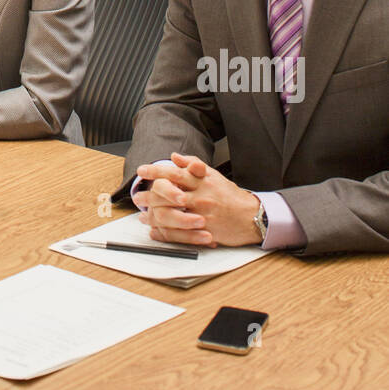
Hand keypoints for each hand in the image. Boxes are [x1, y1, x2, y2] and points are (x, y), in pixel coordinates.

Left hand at [134, 152, 261, 246]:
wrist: (251, 216)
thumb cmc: (230, 195)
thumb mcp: (213, 175)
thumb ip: (193, 165)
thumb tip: (174, 157)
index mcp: (202, 180)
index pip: (175, 173)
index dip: (156, 171)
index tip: (141, 171)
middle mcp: (201, 195)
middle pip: (169, 193)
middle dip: (149, 195)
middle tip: (137, 196)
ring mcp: (202, 214)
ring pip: (171, 213)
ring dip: (154, 214)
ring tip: (143, 215)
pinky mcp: (204, 230)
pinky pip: (181, 233)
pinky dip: (165, 232)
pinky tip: (156, 230)